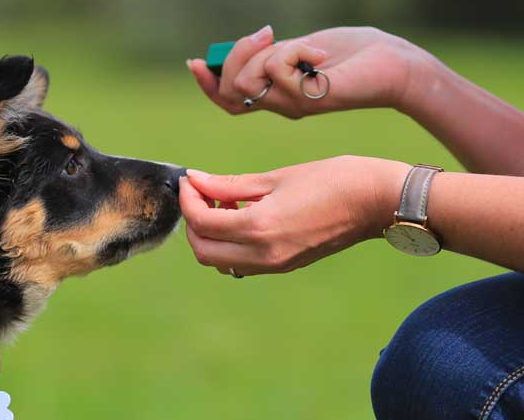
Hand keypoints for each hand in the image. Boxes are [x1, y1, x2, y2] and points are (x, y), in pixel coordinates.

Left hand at [179, 156, 410, 275]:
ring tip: (224, 203)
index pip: (201, 222)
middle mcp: (263, 255)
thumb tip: (195, 180)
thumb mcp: (277, 177)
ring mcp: (275, 265)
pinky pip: (241, 263)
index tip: (190, 179)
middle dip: (193, 222)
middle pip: (203, 251)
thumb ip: (230, 184)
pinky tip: (242, 215)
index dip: (188, 199)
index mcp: (260, 228)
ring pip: (219, 261)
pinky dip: (229, 243)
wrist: (378, 202)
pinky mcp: (284, 265)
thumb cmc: (333, 179)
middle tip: (202, 193)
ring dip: (210, 235)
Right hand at [187, 26, 435, 117]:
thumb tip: (246, 47)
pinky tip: (321, 56)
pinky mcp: (306, 99)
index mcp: (274, 94)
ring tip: (300, 47)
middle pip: (230, 89)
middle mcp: (279, 105)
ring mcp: (292, 105)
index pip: (227, 100)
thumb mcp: (300, 49)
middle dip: (237, 55)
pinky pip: (278, 69)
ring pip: (247, 81)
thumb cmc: (351, 55)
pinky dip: (296, 50)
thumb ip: (272, 54)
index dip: (207, 84)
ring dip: (267, 53)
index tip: (195, 62)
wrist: (392, 65)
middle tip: (267, 35)